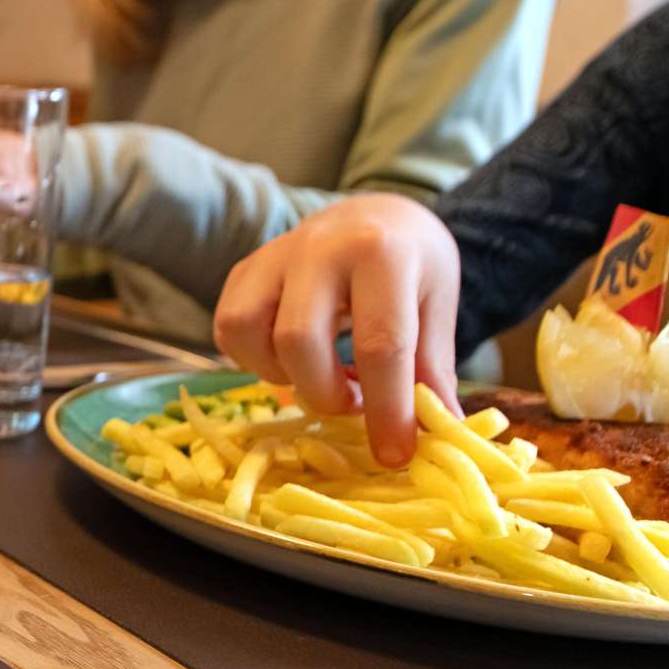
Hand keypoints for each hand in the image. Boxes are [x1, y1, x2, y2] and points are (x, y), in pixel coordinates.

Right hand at [213, 194, 460, 467]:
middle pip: (298, 340)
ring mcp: (273, 256)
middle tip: (351, 403)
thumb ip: (432, 368)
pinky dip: (252, 359)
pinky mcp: (244, 270)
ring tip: (315, 375)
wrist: (376, 214)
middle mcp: (319, 247)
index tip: (395, 454)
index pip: (379, 343)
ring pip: (247, 331)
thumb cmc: (412, 265)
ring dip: (280, 374)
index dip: (387, 408)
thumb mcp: (436, 307)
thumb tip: (441, 434)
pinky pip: (227, 328)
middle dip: (323, 393)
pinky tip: (289, 359)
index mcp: (381, 253)